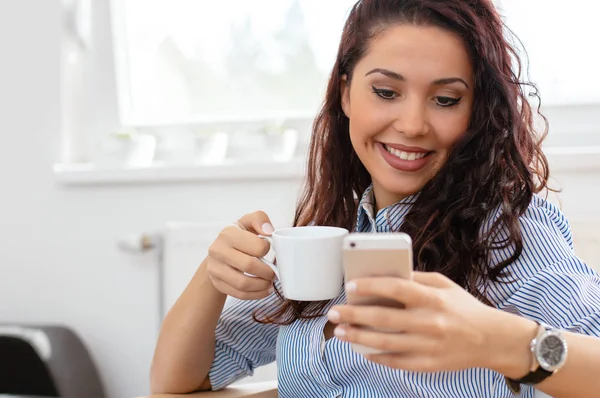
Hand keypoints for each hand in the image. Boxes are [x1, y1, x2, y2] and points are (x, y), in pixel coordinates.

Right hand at [206, 211, 276, 299]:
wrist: (219, 251)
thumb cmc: (239, 235)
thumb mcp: (248, 221)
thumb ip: (260, 219)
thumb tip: (269, 231)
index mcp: (228, 234)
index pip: (256, 246)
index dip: (267, 250)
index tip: (268, 250)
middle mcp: (218, 251)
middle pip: (249, 266)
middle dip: (267, 272)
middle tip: (274, 272)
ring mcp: (215, 268)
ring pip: (243, 284)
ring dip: (262, 285)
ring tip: (269, 282)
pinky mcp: (217, 283)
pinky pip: (239, 294)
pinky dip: (255, 295)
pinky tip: (264, 290)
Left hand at [327, 272, 536, 374]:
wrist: (493, 339)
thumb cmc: (464, 308)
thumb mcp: (445, 285)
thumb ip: (417, 279)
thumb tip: (386, 274)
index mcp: (432, 298)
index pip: (397, 288)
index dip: (371, 286)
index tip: (350, 286)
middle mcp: (429, 322)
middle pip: (384, 318)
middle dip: (353, 315)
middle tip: (333, 313)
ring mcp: (428, 345)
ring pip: (385, 342)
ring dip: (358, 338)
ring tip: (340, 332)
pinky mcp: (429, 364)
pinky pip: (396, 362)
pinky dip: (377, 356)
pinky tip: (362, 350)